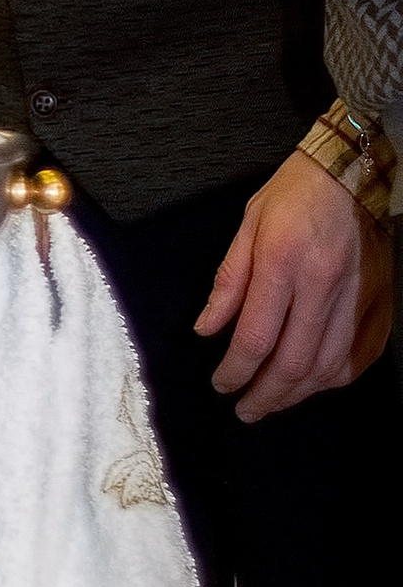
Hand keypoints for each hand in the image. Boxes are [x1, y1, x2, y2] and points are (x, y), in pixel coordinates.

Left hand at [198, 149, 392, 420]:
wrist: (350, 176)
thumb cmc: (291, 196)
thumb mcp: (246, 226)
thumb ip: (228, 281)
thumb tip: (207, 329)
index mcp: (282, 263)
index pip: (256, 336)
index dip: (236, 370)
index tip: (221, 384)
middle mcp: (322, 287)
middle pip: (294, 362)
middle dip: (266, 394)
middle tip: (245, 410)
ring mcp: (356, 298)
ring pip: (329, 366)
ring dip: (298, 394)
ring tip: (272, 403)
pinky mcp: (378, 304)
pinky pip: (358, 356)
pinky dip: (333, 379)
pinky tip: (312, 385)